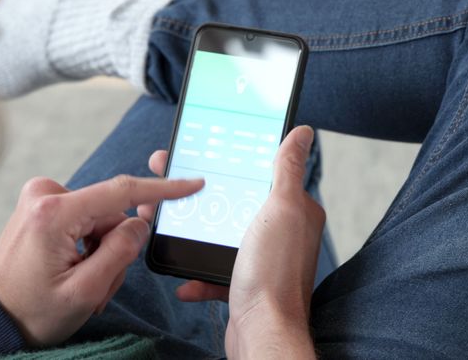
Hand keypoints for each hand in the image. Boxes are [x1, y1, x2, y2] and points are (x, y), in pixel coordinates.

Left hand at [0, 174, 203, 345]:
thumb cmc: (32, 313)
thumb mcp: (86, 291)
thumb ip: (120, 252)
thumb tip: (140, 223)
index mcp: (53, 213)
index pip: (120, 192)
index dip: (162, 189)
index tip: (192, 183)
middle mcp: (43, 195)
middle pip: (110, 213)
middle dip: (113, 249)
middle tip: (98, 287)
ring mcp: (39, 199)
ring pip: (99, 220)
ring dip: (99, 253)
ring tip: (81, 285)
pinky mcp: (39, 207)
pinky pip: (83, 221)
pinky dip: (86, 247)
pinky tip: (72, 272)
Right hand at [145, 126, 323, 358]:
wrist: (262, 334)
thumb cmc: (273, 274)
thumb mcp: (280, 208)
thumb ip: (288, 168)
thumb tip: (303, 132)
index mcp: (293, 210)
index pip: (259, 173)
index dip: (228, 160)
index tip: (198, 152)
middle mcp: (280, 233)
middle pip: (234, 201)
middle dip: (200, 194)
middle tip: (168, 184)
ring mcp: (261, 259)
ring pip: (219, 234)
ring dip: (192, 231)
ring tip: (165, 222)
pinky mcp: (244, 285)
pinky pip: (214, 271)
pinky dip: (197, 273)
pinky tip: (186, 277)